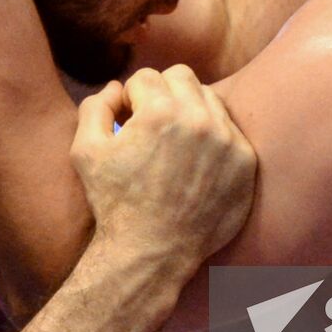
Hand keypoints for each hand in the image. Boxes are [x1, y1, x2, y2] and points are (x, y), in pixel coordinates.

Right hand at [71, 67, 255, 270]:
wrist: (153, 254)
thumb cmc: (115, 203)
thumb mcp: (85, 152)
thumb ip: (95, 107)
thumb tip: (115, 87)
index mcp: (160, 112)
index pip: (146, 76)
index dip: (131, 98)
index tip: (128, 122)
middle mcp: (199, 120)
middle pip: (181, 77)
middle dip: (162, 93)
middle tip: (151, 126)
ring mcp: (228, 141)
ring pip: (209, 99)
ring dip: (190, 111)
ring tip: (173, 144)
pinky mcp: (245, 162)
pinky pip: (230, 130)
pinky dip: (212, 138)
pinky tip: (194, 163)